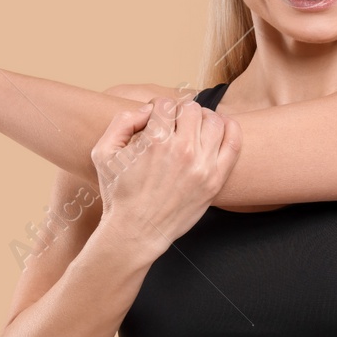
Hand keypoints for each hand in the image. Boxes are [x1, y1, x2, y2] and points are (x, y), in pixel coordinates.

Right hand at [90, 95, 242, 258]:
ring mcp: (202, 166)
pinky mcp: (215, 180)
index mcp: (154, 141)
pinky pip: (233, 142)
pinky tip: (220, 127)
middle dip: (179, 112)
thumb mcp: (103, 153)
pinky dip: (230, 128)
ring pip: (213, 121)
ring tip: (193, 128)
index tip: (155, 119)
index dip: (157, 108)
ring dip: (202, 119)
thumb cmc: (118, 193)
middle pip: (190, 109)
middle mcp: (182, 151)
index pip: (165, 104)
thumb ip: (122, 121)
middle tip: (173, 125)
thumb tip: (147, 110)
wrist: (136, 232)